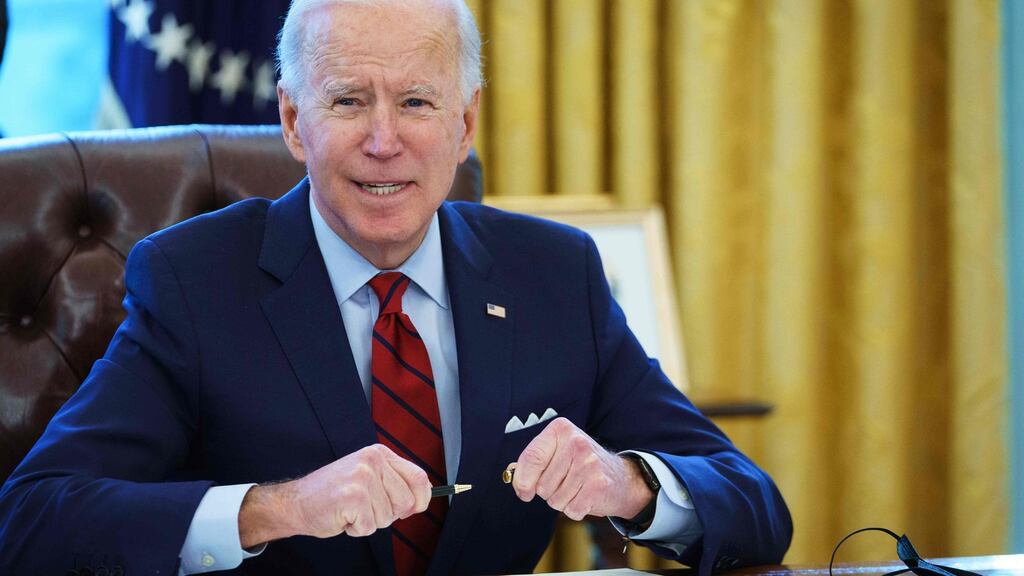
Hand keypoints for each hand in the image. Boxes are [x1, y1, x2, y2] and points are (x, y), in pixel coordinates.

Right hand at [238, 444, 430, 547]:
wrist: (297, 502)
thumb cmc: (334, 494)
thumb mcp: (368, 477)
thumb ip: (393, 483)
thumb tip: (422, 499)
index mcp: (379, 454)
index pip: (418, 477)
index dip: (422, 498)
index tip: (416, 509)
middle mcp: (372, 461)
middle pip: (406, 501)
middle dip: (389, 514)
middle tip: (367, 509)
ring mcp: (362, 478)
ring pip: (388, 517)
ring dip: (370, 522)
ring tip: (352, 510)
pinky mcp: (352, 497)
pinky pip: (370, 527)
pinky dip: (357, 529)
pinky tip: (343, 517)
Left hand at [511, 418, 653, 520]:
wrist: (621, 477)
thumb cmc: (581, 465)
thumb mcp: (558, 452)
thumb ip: (533, 462)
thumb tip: (513, 480)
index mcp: (561, 429)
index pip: (531, 458)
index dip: (522, 481)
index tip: (523, 492)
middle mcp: (576, 442)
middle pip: (541, 484)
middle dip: (548, 491)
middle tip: (566, 482)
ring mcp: (588, 463)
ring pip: (554, 500)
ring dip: (562, 501)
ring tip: (577, 488)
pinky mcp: (598, 485)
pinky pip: (570, 510)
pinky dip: (575, 510)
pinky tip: (586, 497)